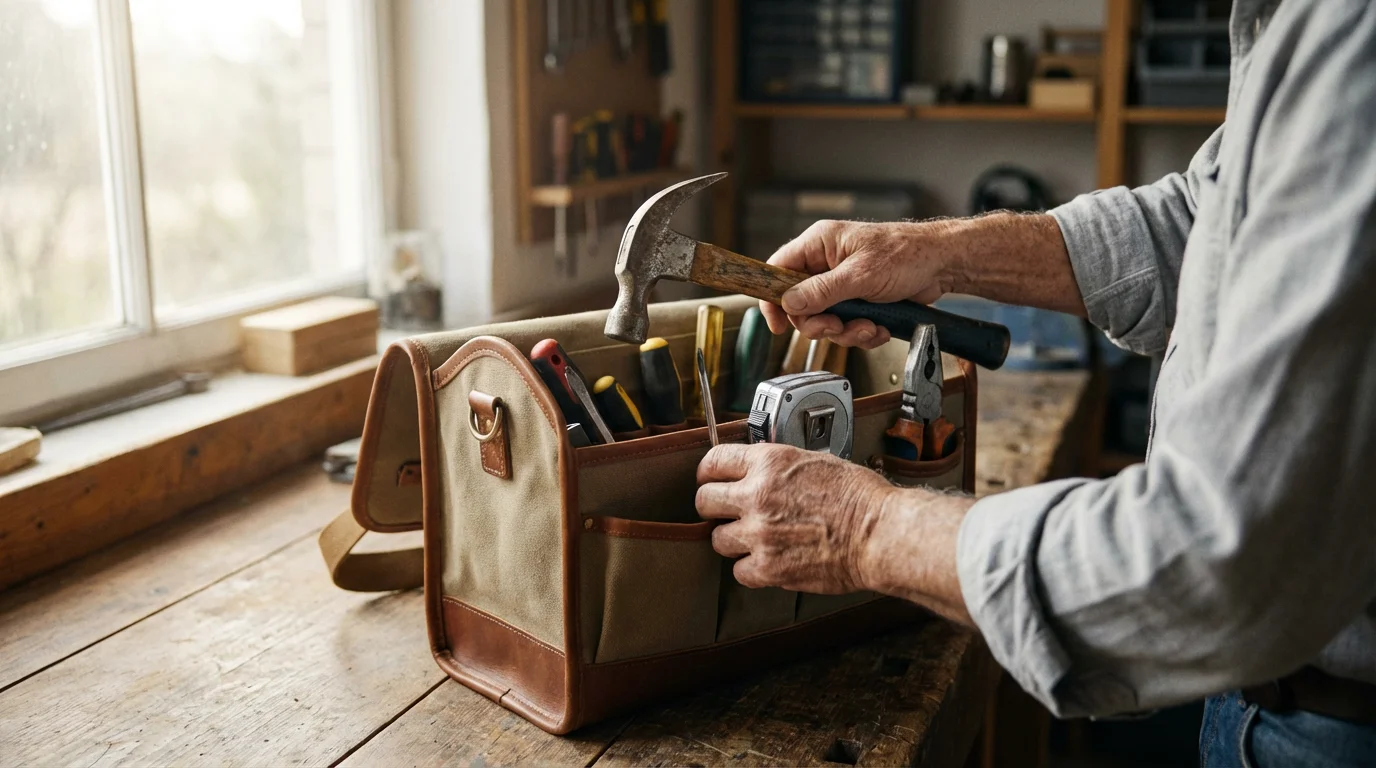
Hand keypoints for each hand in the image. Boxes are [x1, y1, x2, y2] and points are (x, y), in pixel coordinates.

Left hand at [695, 442, 894, 593]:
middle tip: (725, 513)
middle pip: (705, 501)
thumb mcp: (815, 461)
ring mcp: (759, 534)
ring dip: (733, 540)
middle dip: (713, 507)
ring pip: (718, 539)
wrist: (880, 533)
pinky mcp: (768, 568)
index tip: (710, 480)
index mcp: (769, 463)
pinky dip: (752, 570)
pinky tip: (770, 561)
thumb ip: (778, 468)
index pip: (714, 462)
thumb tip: (758, 473)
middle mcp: (757, 495)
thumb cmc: (860, 498)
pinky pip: (739, 571)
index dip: (708, 473)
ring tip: (756, 540)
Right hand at [761, 219, 956, 348]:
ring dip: (847, 330)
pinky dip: (862, 332)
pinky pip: (846, 326)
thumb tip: (790, 302)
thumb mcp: (860, 274)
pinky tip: (878, 326)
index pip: (778, 269)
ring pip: (825, 320)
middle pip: (801, 304)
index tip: (778, 323)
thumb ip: (822, 290)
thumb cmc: (907, 253)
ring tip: (868, 325)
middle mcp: (826, 264)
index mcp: (820, 244)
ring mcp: (842, 284)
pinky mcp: (858, 301)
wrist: (942, 264)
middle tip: (836, 325)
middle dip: (821, 323)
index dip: (773, 298)